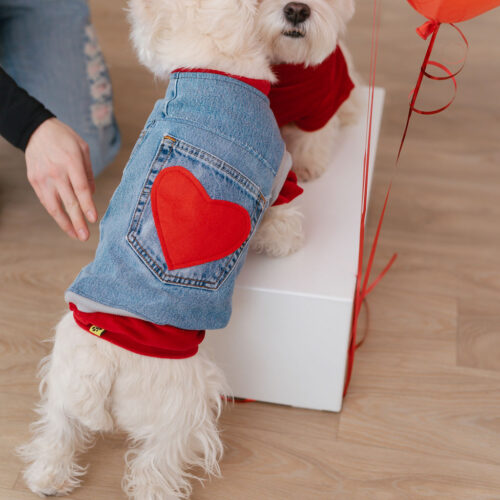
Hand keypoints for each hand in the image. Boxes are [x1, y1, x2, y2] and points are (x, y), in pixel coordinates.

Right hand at [25, 118, 97, 240]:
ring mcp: (43, 177)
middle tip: (85, 236)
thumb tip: (91, 194)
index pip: (80, 188)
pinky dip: (55, 213)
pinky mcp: (34, 181)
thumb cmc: (65, 139)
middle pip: (68, 201)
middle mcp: (56, 171)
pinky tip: (64, 223)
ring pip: (54, 206)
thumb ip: (88, 172)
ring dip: (65, 223)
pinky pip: (46, 201)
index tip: (93, 219)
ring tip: (75, 235)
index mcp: (70, 162)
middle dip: (77, 221)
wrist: (36, 129)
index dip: (87, 205)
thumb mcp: (83, 149)